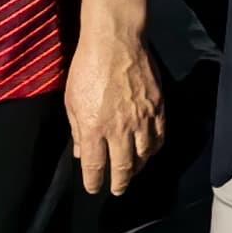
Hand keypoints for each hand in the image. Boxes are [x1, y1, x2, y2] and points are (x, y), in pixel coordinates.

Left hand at [64, 26, 164, 196]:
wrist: (116, 42)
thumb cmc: (87, 68)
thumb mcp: (72, 100)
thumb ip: (78, 130)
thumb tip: (82, 152)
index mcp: (94, 128)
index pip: (95, 166)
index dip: (94, 182)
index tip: (93, 188)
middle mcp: (120, 129)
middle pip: (124, 167)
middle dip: (120, 183)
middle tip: (117, 190)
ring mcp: (142, 119)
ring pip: (144, 155)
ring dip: (138, 168)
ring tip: (133, 172)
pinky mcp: (158, 108)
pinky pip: (159, 137)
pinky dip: (154, 149)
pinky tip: (149, 151)